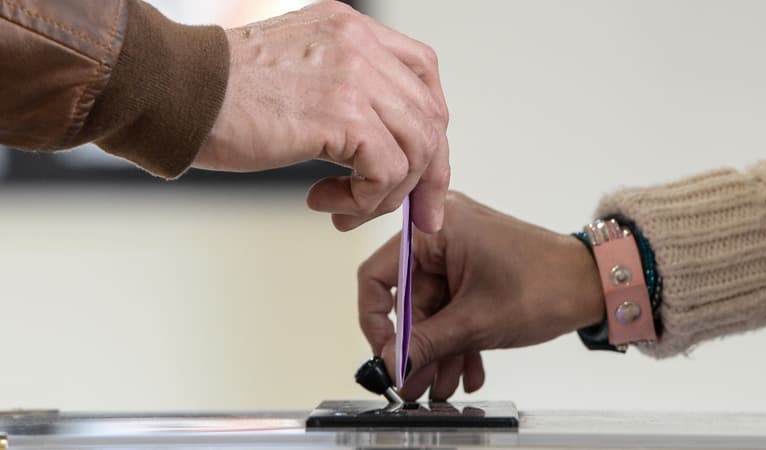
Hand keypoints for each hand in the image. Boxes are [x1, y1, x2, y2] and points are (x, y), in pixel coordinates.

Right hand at [194, 1, 449, 232]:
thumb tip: (380, 150)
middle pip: (430, 116)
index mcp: (353, 31)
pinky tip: (327, 200)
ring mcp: (354, 76)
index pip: (423, 75)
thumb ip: (345, 95)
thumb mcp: (299, 74)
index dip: (432, 128)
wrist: (174, 92)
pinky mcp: (340, 113)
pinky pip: (386, 170)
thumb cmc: (221, 93)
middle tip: (413, 214)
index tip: (424, 170)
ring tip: (348, 209)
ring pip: (416, 147)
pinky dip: (365, 200)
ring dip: (388, 194)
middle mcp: (361, 45)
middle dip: (428, 175)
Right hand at [358, 192, 604, 400]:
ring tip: (442, 385)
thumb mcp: (476, 321)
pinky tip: (467, 369)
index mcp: (436, 229)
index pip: (379, 274)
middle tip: (414, 383)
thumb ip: (426, 343)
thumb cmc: (548, 283)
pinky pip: (454, 305)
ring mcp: (460, 250)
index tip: (386, 354)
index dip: (375, 320)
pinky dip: (459, 337)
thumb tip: (392, 363)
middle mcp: (443, 233)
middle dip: (417, 346)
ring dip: (439, 349)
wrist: (595, 284)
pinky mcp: (475, 267)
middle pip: (409, 298)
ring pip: (433, 308)